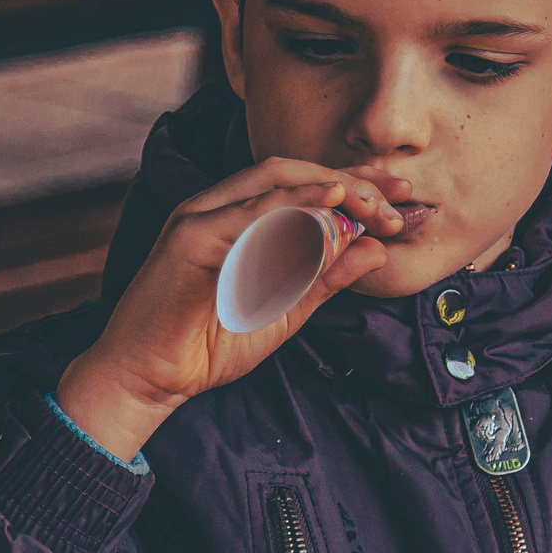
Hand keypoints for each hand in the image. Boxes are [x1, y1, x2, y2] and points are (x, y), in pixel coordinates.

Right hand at [54, 160, 411, 457]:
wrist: (149, 381)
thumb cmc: (208, 345)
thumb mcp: (285, 310)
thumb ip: (325, 278)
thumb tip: (375, 247)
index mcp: (239, 219)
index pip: (303, 186)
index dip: (355, 185)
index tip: (402, 196)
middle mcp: (218, 207)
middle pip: (293, 171)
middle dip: (352, 179)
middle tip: (399, 194)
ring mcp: (200, 216)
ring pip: (273, 183)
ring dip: (330, 189)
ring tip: (374, 203)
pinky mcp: (188, 237)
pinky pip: (247, 213)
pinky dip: (291, 205)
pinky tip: (328, 206)